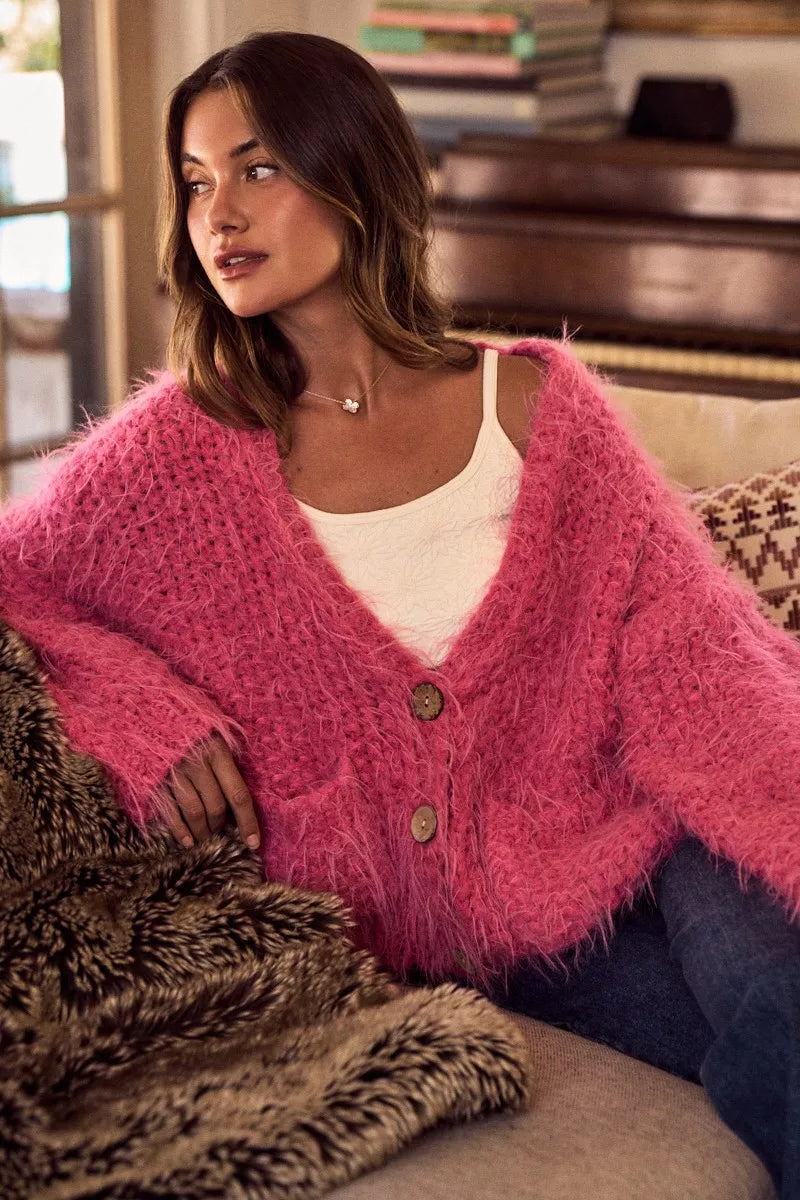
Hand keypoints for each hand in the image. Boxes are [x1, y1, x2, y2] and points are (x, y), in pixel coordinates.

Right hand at [163, 733, 259, 850]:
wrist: (148, 712)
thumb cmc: (188, 725)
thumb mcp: (213, 733)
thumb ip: (226, 760)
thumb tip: (240, 797)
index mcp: (217, 751)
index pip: (238, 794)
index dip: (248, 822)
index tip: (253, 843)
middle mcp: (197, 763)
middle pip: (216, 807)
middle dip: (221, 826)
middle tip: (221, 832)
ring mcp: (174, 772)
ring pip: (195, 813)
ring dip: (203, 831)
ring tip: (205, 838)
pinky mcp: (155, 780)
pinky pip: (171, 812)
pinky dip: (180, 830)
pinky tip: (187, 841)